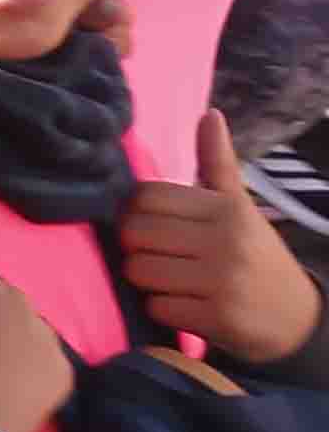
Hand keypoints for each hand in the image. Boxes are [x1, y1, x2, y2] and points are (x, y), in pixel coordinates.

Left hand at [125, 112, 325, 364]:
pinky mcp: (218, 318)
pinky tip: (185, 306)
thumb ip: (218, 163)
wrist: (298, 317)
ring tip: (171, 281)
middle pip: (134, 233)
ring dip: (146, 280)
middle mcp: (225, 240)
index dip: (137, 212)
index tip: (153, 224)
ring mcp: (222, 280)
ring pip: (138, 271)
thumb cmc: (254, 253)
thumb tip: (210, 114)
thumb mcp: (239, 206)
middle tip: (160, 255)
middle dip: (136, 247)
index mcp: (225, 208)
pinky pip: (156, 308)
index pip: (145, 197)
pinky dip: (162, 309)